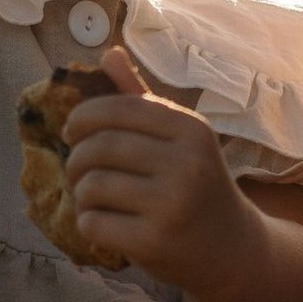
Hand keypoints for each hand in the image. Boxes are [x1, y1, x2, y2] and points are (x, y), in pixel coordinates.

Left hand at [61, 52, 265, 281]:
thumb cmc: (196, 185)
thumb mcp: (178, 139)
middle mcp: (186, 163)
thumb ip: (141, 99)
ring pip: (92, 186)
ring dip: (81, 193)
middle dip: (77, 159)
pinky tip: (104, 225)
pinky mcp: (154, 241)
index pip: (118, 109)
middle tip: (77, 171)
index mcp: (190, 129)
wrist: (230, 248)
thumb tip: (108, 53)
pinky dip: (88, 223)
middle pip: (99, 147)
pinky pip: (93, 223)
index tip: (72, 132)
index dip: (82, 117)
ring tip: (92, 198)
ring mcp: (172, 204)